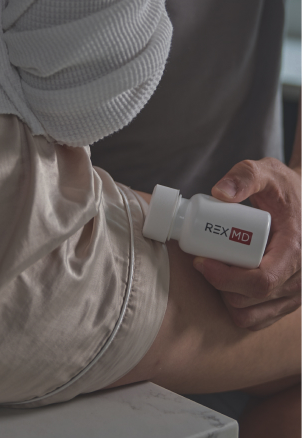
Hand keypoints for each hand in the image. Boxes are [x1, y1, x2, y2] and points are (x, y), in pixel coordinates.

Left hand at [193, 157, 300, 330]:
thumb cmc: (286, 188)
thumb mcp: (266, 173)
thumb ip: (244, 176)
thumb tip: (220, 193)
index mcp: (296, 251)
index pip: (260, 282)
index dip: (225, 278)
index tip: (200, 260)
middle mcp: (301, 279)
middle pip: (251, 300)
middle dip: (220, 284)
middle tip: (203, 260)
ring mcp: (296, 293)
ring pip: (252, 315)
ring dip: (227, 296)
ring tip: (217, 267)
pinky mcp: (289, 299)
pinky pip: (259, 318)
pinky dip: (238, 306)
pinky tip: (228, 282)